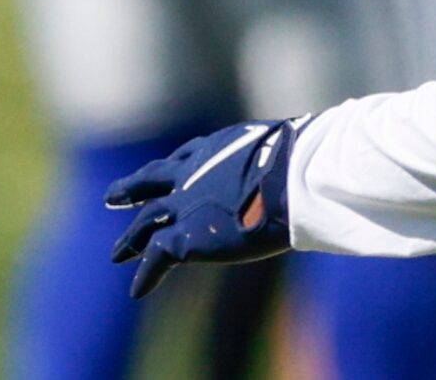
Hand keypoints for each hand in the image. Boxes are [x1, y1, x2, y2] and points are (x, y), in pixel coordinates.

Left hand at [106, 119, 299, 297]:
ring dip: (130, 239)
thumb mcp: (294, 145)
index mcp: (220, 147)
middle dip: (133, 190)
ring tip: (117, 255)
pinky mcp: (184, 237)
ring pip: (146, 223)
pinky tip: (138, 290)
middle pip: (152, 180)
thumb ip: (288, 151)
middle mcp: (193, 173)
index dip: (176, 164)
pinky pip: (156, 258)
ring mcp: (184, 205)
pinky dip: (146, 275)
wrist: (292, 179)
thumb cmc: (304, 160)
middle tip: (114, 197)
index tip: (169, 166)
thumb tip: (321, 146)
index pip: (189, 154)